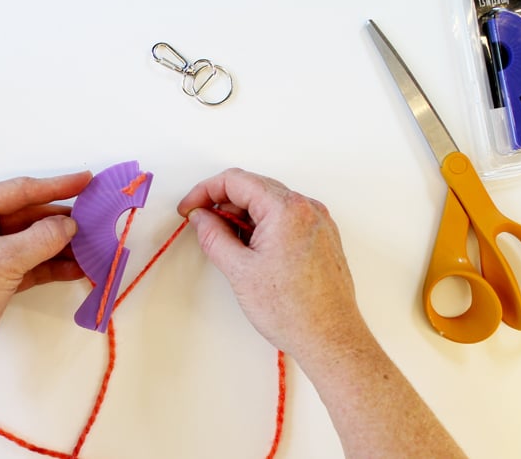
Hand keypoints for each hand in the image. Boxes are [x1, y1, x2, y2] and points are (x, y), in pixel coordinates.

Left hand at [0, 172, 91, 370]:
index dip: (56, 186)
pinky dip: (54, 265)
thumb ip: (41, 238)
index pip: (19, 191)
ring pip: (34, 241)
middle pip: (29, 216)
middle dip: (61, 222)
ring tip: (92, 248)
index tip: (86, 180)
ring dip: (62, 246)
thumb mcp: (3, 261)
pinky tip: (78, 268)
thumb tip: (71, 224)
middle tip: (96, 221)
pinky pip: (32, 263)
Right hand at [177, 168, 358, 364]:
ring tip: (228, 245)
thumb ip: (213, 236)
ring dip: (243, 216)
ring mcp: (318, 222)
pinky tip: (251, 250)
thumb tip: (201, 217)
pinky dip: (263, 226)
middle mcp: (307, 208)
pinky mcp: (321, 237)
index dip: (204, 191)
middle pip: (253, 187)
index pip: (236, 180)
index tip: (190, 208)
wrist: (330, 339)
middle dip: (222, 203)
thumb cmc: (293, 311)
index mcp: (287, 209)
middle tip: (202, 224)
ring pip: (269, 203)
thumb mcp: (239, 270)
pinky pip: (285, 218)